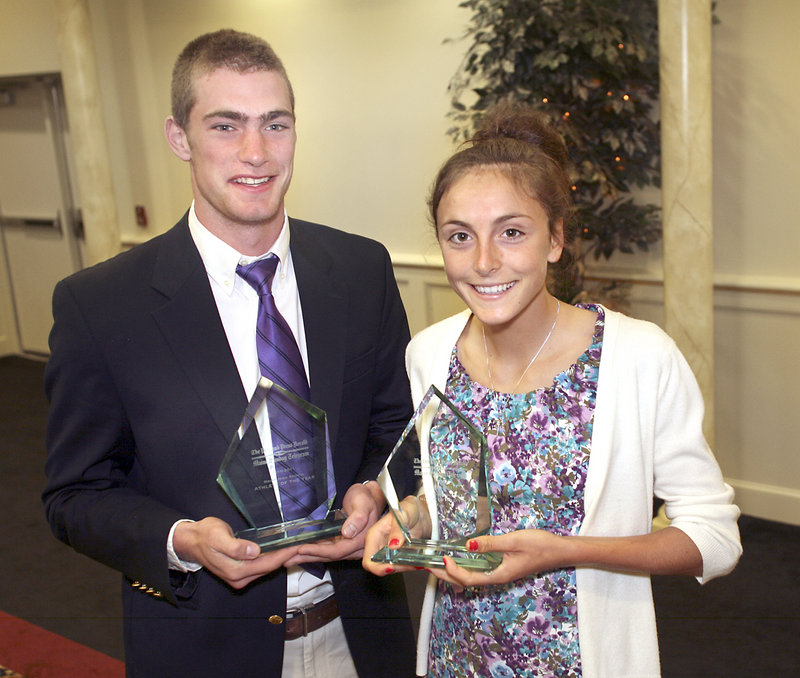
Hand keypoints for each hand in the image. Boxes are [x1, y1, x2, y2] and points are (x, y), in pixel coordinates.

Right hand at [173, 517, 299, 588]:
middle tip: (304, 544)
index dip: (284, 554)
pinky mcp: (240, 572)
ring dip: (281, 558)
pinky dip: (273, 558)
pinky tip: (281, 550)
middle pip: (270, 567)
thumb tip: (253, 552)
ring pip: (266, 568)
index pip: (267, 563)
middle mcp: (239, 578)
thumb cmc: (205, 535)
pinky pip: (261, 566)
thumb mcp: (218, 537)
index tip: (298, 545)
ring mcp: (239, 577)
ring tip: (297, 546)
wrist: (191, 541)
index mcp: (235, 571)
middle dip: (287, 556)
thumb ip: (235, 546)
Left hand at [290, 481, 384, 563]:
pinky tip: (299, 552)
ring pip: (325, 555)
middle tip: (288, 557)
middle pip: (329, 556)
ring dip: (307, 556)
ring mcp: (347, 547)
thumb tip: (347, 532)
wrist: (370, 497)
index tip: (303, 548)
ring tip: (288, 558)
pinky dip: (312, 551)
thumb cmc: (367, 499)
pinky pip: (325, 549)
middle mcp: (354, 548)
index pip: (338, 550)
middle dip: (308, 556)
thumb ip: (358, 517)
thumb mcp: (363, 503)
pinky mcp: (341, 543)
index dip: (319, 551)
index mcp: (361, 541)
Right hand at [361, 494, 430, 575]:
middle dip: (395, 569)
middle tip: (410, 564)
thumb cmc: (410, 509)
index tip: (392, 568)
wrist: (422, 511)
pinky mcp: (398, 555)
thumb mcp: (404, 514)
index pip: (369, 559)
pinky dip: (409, 566)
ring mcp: (388, 551)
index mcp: (375, 535)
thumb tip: (393, 545)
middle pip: (379, 567)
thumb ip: (398, 528)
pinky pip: (401, 565)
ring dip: (404, 568)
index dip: (377, 567)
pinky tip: (418, 562)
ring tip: (417, 562)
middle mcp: (379, 545)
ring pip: (392, 568)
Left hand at [427, 529, 564, 590]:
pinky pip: (479, 571)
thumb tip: (467, 546)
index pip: (468, 579)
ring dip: (454, 572)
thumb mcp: (513, 541)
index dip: (452, 571)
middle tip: (428, 566)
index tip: (442, 559)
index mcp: (498, 575)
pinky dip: (466, 567)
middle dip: (446, 575)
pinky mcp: (502, 567)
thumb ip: (490, 544)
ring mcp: (500, 573)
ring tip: (439, 564)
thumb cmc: (538, 545)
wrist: (559, 550)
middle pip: (466, 581)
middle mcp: (497, 578)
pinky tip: (461, 558)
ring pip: (472, 577)